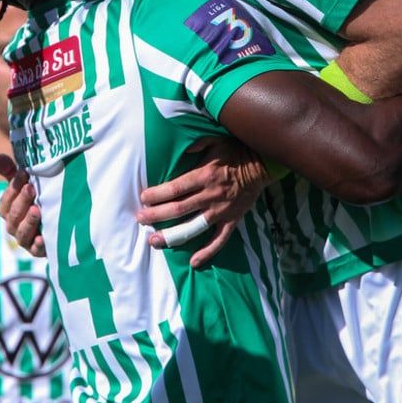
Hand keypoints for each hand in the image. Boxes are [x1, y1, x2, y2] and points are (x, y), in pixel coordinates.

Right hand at [0, 153, 44, 257]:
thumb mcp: (26, 186)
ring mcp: (26, 240)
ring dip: (28, 221)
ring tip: (37, 210)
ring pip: (22, 233)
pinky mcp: (39, 251)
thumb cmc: (39, 200)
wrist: (62, 224)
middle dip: (21, 202)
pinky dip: (38, 245)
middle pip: (13, 216)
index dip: (12, 189)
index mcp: (9, 211)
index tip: (24, 173)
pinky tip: (42, 238)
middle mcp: (14, 226)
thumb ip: (12, 174)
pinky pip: (36, 250)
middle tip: (31, 188)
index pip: (5, 202)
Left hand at [137, 137, 268, 268]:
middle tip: (140, 219)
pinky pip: (219, 240)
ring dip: (172, 236)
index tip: (143, 198)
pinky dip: (207, 252)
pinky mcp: (232, 221)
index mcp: (204, 176)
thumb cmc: (234, 150)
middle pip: (178, 209)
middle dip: (156, 215)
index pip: (175, 188)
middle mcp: (210, 195)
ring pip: (193, 227)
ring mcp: (221, 211)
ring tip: (154, 241)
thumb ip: (196, 145)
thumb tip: (181, 150)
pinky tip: (193, 262)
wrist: (261, 164)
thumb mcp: (214, 140)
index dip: (157, 194)